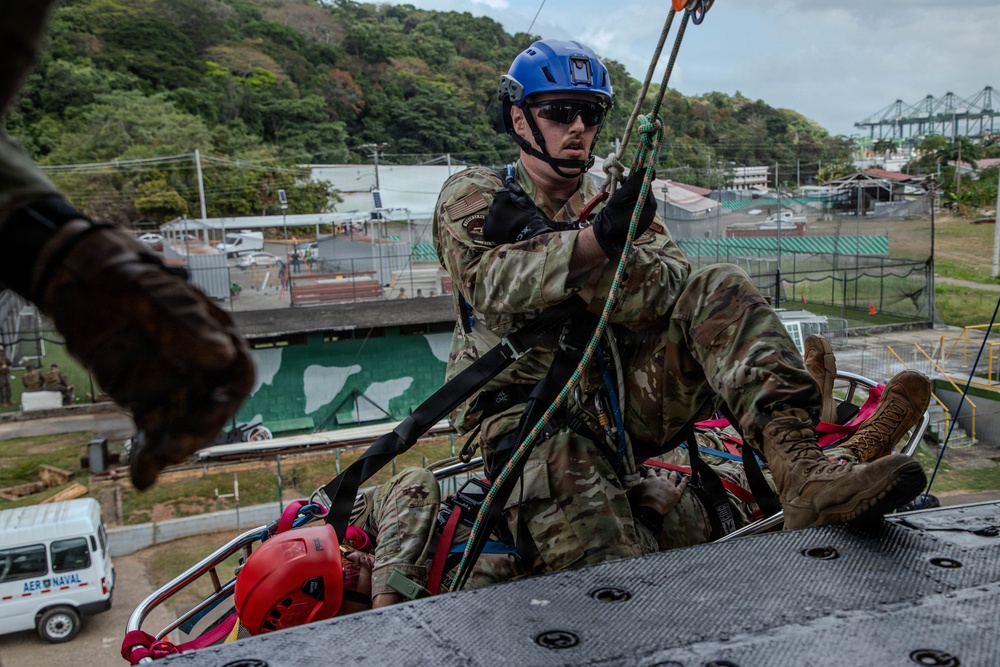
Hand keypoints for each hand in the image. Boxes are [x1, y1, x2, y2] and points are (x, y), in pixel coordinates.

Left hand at [36, 221, 254, 489]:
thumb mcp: (152, 295)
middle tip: (176, 445)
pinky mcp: (146, 401)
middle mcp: (201, 366)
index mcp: (215, 336)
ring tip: (154, 462)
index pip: (238, 371)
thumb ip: (185, 324)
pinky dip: (148, 456)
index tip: (218, 407)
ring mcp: (175, 385)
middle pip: (213, 407)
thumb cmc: (126, 277)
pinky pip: (153, 432)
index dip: (232, 392)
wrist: (82, 281)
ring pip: (185, 425)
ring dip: (174, 447)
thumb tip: (222, 355)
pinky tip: (141, 477)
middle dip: (199, 429)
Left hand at [483, 183, 556, 243]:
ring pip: (491, 215)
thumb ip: (515, 189)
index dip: (505, 202)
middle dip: (501, 210)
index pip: (499, 195)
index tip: (511, 207)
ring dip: (497, 218)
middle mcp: (492, 205)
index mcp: (500, 195)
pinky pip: (488, 226)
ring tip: (507, 225)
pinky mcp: (487, 228)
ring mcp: (489, 217)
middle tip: (510, 217)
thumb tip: (508, 182)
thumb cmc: (528, 214)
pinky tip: (503, 230)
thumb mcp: (524, 197)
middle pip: (495, 206)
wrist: (528, 232)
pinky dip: (494, 227)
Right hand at [589, 168, 656, 258]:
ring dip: (628, 196)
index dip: (634, 180)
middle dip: (631, 188)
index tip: (623, 182)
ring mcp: (645, 218)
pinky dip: (628, 204)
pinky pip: (635, 207)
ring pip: (638, 198)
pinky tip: (619, 208)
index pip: (646, 184)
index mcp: (650, 205)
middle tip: (618, 191)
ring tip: (617, 201)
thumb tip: (649, 170)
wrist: (606, 236)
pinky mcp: (639, 222)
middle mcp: (651, 212)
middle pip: (642, 191)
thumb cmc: (614, 215)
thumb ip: (636, 182)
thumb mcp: (624, 195)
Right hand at [636, 467, 687, 515]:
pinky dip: (684, 481)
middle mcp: (662, 479)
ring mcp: (670, 485)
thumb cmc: (642, 498)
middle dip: (663, 472)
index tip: (651, 472)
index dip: (651, 472)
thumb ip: (640, 481)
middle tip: (663, 472)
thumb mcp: (637, 488)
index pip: (652, 471)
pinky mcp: (676, 492)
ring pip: (673, 476)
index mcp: (652, 478)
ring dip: (673, 474)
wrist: (651, 506)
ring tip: (674, 473)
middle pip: (664, 472)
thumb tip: (642, 477)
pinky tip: (686, 478)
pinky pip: (682, 485)